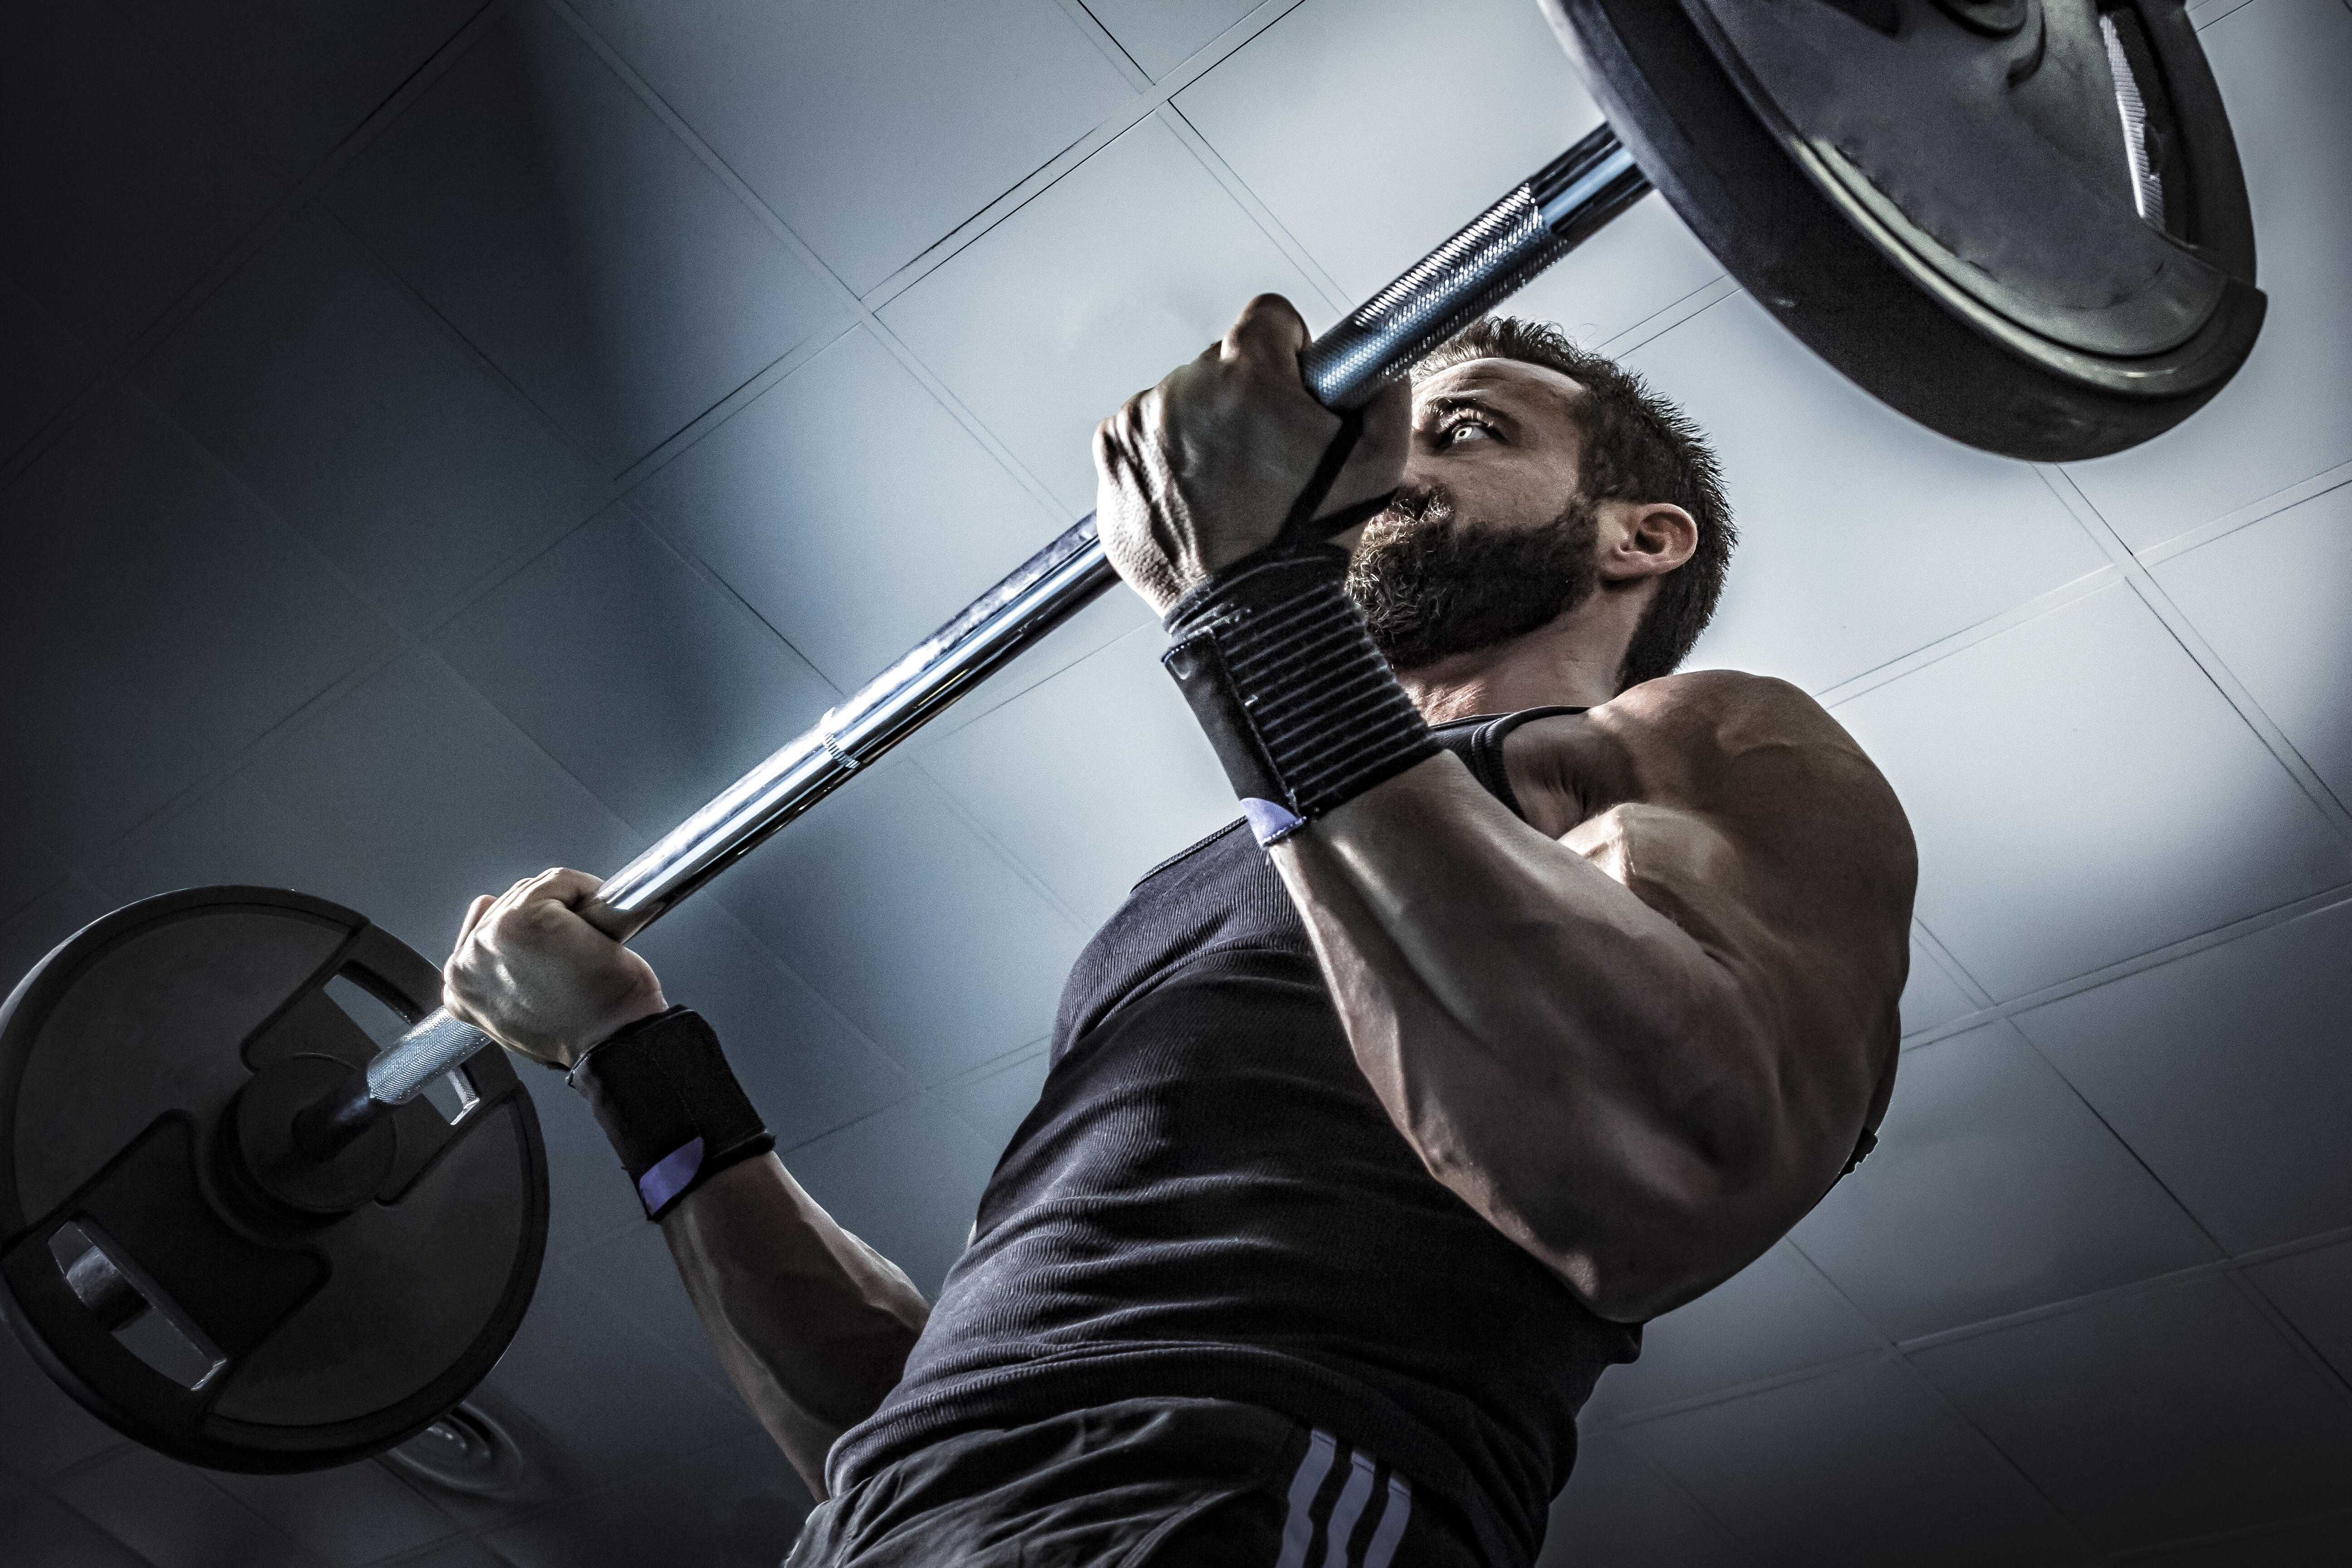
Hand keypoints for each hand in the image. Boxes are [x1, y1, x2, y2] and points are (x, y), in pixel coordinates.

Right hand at [442, 868, 667, 1069]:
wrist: (616, 1041)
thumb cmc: (586, 1030)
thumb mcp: (527, 1011)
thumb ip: (507, 976)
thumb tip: (522, 947)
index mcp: (460, 986)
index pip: (489, 928)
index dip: (535, 933)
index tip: (558, 950)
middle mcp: (465, 962)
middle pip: (511, 903)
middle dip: (553, 917)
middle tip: (580, 949)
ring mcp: (490, 938)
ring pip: (537, 891)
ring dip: (570, 907)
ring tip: (588, 944)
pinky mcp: (524, 920)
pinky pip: (559, 881)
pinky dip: (588, 892)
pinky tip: (599, 927)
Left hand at [1094, 293, 1409, 616]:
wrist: (1249, 613)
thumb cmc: (1307, 543)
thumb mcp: (1379, 464)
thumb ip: (1387, 394)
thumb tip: (1383, 365)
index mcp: (1245, 376)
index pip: (1268, 317)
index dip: (1289, 352)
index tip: (1292, 388)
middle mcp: (1183, 391)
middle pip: (1219, 364)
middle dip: (1243, 397)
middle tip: (1266, 454)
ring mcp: (1139, 428)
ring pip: (1177, 402)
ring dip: (1200, 429)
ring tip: (1228, 485)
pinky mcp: (1111, 463)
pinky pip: (1139, 439)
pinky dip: (1161, 460)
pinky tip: (1193, 497)